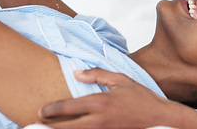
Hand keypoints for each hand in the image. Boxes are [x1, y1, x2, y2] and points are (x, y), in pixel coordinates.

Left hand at [38, 68, 171, 127]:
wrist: (161, 119)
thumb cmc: (142, 99)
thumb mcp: (122, 80)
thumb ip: (98, 75)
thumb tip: (77, 73)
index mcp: (101, 102)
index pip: (69, 107)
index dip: (51, 110)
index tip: (41, 110)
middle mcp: (99, 120)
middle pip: (66, 127)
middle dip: (47, 127)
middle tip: (34, 125)